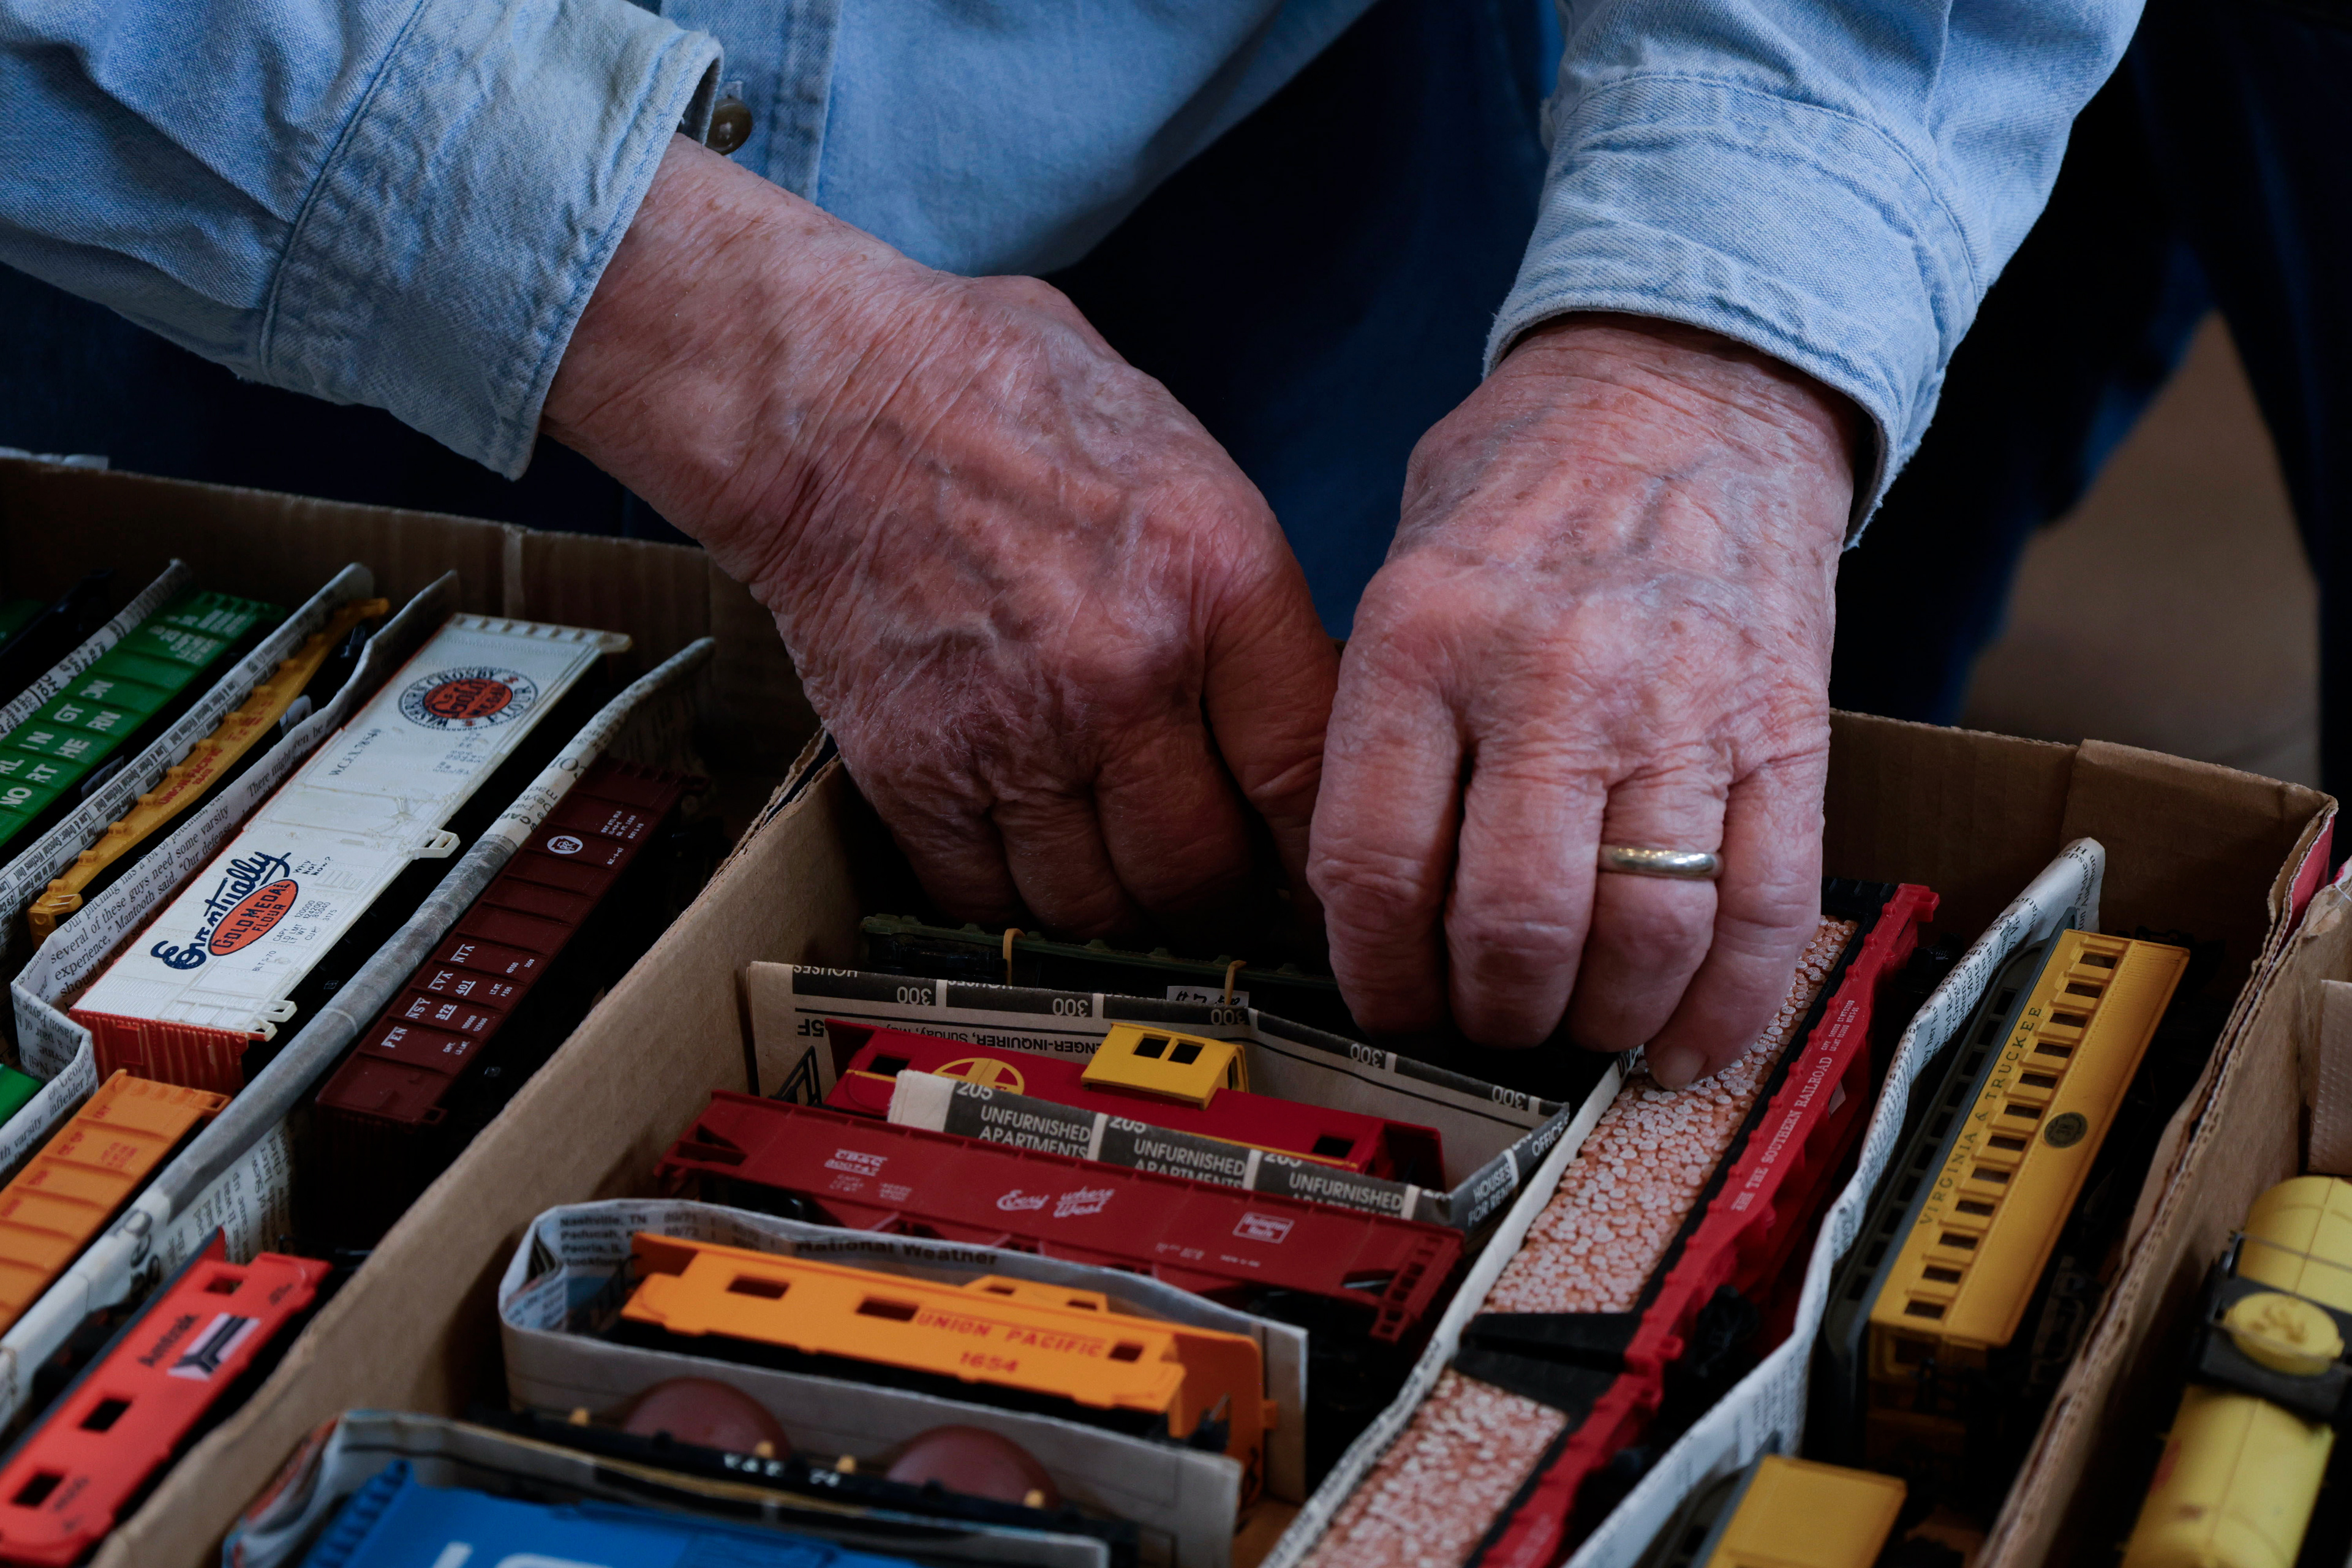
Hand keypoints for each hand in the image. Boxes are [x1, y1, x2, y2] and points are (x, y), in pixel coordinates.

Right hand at [544, 136, 1336, 935]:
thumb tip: (1307, 725)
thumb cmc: (1014, 405)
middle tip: (1206, 884)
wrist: (832, 393)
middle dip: (1211, 897)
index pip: (1302, 783)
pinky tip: (1020, 851)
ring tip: (1113, 870)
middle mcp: (1126, 672)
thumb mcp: (1188, 469)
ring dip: (1111, 909)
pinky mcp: (911, 770)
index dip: (1312, 858)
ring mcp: (1013, 732)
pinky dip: (1008, 898)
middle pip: (1199, 875)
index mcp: (1217, 583)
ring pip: (1094, 909)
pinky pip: (983, 900)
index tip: (1307, 879)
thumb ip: (1250, 608)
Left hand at [1309, 315, 1858, 1085]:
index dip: (1375, 973)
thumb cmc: (1528, 484)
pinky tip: (1684, 1042)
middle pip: (1511, 925)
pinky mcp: (1785, 730)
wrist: (1692, 380)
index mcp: (1428, 638)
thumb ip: (1377, 723)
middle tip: (1482, 1022)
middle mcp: (1552, 678)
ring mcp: (1682, 707)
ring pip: (1640, 936)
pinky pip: (1766, 905)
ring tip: (1574, 1028)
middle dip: (1488, 1014)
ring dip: (1599, 1022)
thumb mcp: (1402, 569)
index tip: (1386, 999)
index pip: (1374, 866)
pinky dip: (1726, 1004)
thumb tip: (1355, 895)